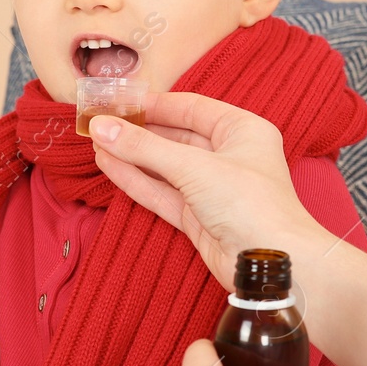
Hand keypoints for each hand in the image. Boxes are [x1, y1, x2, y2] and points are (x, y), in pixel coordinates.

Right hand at [90, 91, 327, 289]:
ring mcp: (212, 189)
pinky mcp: (199, 217)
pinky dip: (136, 180)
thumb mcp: (194, 167)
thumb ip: (144, 147)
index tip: (120, 102)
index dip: (155, 104)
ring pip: (164, 166)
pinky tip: (109, 165)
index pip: (192, 108)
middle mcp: (229, 156)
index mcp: (242, 130)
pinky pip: (162, 192)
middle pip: (175, 137)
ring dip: (132, 156)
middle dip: (138, 131)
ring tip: (96, 141)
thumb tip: (103, 127)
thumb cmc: (251, 205)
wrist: (270, 264)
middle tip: (102, 122)